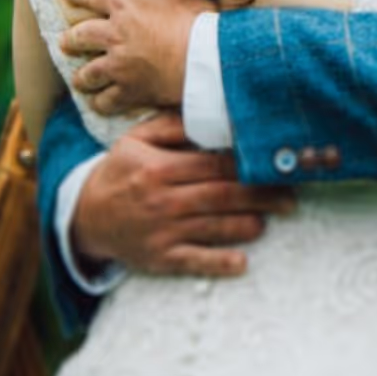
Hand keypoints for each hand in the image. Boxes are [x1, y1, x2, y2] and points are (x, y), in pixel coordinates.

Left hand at [60, 0, 209, 113]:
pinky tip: (100, 102)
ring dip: (82, 76)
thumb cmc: (196, 15)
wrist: (207, 57)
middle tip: (66, 42)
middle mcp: (114, 33)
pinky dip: (101, 102)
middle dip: (70, 39)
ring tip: (80, 79)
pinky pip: (105, 100)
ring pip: (88, 73)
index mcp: (124, 2)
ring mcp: (118, 65)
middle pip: (79, 36)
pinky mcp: (128, 91)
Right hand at [72, 113, 294, 277]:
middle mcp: (162, 200)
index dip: (245, 163)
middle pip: (221, 195)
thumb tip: (208, 112)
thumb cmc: (120, 171)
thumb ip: (171, 125)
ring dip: (247, 224)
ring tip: (275, 217)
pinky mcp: (159, 258)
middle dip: (260, 194)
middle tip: (291, 194)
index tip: (271, 161)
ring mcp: (162, 232)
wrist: (85, 217)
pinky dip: (218, 263)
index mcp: (159, 168)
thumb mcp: (135, 140)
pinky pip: (193, 261)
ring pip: (213, 227)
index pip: (212, 164)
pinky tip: (242, 262)